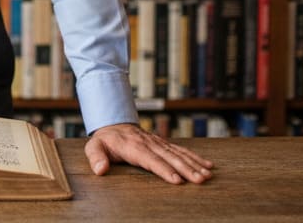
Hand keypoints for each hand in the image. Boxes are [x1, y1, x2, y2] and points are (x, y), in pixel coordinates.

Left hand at [85, 122, 213, 184]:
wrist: (114, 123)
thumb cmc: (105, 140)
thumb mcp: (94, 147)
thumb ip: (96, 158)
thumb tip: (100, 170)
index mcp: (133, 147)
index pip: (150, 160)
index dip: (164, 169)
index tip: (177, 180)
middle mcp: (149, 144)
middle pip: (169, 157)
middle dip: (186, 169)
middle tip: (200, 180)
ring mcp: (158, 143)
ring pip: (179, 154)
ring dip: (194, 164)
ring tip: (208, 175)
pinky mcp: (164, 144)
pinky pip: (181, 150)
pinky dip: (195, 157)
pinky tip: (207, 165)